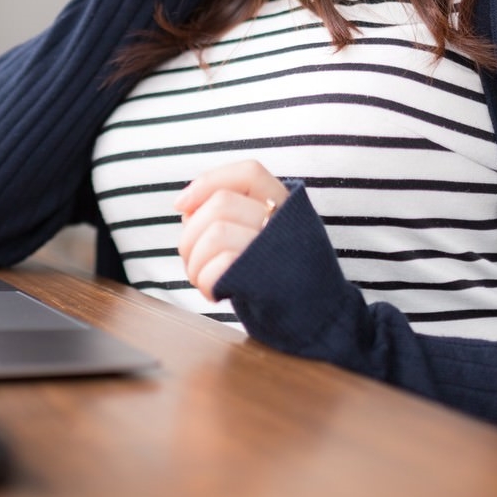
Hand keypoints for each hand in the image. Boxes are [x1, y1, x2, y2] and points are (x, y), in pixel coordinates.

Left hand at [174, 160, 288, 300]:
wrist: (316, 322)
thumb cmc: (277, 280)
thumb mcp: (263, 238)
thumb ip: (232, 217)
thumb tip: (186, 208)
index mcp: (287, 207)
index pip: (249, 173)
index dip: (209, 182)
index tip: (180, 204)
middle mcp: (286, 222)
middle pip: (220, 204)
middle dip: (191, 235)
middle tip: (194, 261)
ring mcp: (279, 249)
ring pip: (215, 233)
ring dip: (195, 262)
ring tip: (204, 279)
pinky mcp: (268, 279)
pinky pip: (221, 265)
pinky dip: (206, 280)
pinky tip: (214, 294)